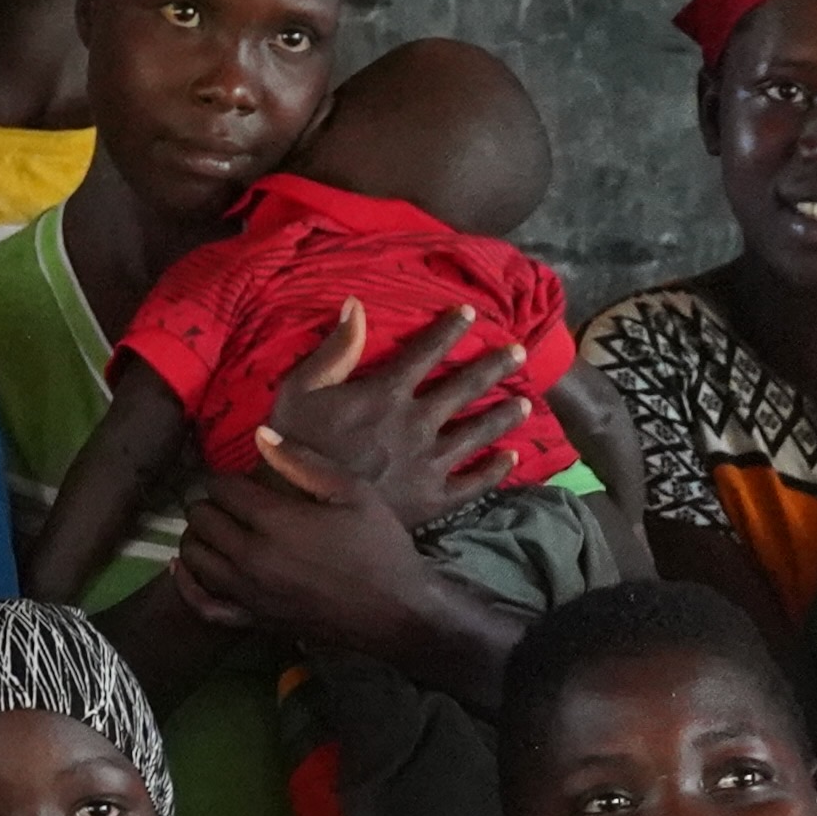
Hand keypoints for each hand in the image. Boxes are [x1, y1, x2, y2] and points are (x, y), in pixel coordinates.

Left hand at [176, 472, 527, 713]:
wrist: (395, 611)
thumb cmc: (379, 546)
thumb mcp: (351, 492)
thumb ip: (301, 462)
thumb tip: (259, 435)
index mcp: (276, 521)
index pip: (224, 489)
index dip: (223, 477)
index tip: (233, 476)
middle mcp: (252, 557)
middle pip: (203, 521)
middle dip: (208, 503)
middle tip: (223, 499)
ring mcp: (249, 593)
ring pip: (195, 558)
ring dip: (196, 536)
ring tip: (210, 525)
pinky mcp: (253, 620)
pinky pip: (203, 605)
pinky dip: (187, 585)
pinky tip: (184, 568)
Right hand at [251, 304, 525, 530]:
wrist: (300, 511)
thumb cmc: (292, 445)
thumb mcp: (299, 389)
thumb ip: (334, 349)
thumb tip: (356, 304)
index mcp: (386, 393)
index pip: (426, 352)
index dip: (449, 330)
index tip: (469, 314)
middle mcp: (417, 423)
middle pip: (465, 388)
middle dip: (494, 367)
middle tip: (519, 353)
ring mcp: (429, 463)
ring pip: (477, 433)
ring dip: (503, 415)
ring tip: (525, 404)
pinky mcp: (432, 499)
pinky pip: (472, 483)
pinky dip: (494, 470)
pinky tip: (509, 458)